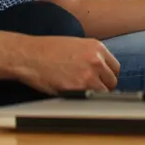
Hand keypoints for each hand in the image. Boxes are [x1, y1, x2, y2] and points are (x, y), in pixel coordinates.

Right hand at [0, 32, 119, 94]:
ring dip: (94, 94)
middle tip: (89, 88)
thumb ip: (91, 55)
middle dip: (103, 86)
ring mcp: (89, 75)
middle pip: (112, 81)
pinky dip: (85, 100)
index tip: (101, 80)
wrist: (29, 55)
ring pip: (103, 92)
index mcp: (96, 47)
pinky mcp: (79, 88)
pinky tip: (74, 94)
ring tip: (80, 92)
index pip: (115, 67)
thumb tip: (101, 70)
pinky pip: (91, 99)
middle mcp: (96, 60)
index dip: (107, 75)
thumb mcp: (75, 44)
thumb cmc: (47, 50)